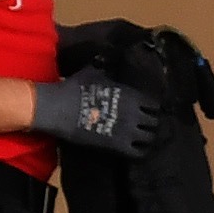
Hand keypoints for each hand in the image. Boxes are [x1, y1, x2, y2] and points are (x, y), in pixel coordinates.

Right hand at [31, 71, 167, 156]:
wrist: (58, 109)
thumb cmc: (74, 89)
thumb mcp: (91, 73)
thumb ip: (104, 69)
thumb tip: (105, 59)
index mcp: (130, 94)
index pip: (154, 104)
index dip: (151, 108)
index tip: (145, 110)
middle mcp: (134, 112)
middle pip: (154, 122)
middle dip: (150, 124)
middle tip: (143, 126)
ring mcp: (127, 130)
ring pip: (150, 137)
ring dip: (147, 138)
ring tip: (140, 138)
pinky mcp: (118, 146)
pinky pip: (139, 152)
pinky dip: (140, 152)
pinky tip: (134, 149)